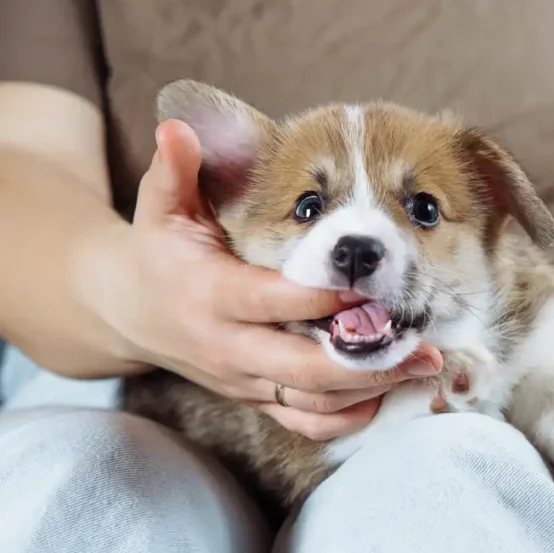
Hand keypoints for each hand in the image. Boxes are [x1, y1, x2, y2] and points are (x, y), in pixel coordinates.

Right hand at [83, 119, 442, 438]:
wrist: (128, 314)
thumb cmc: (158, 253)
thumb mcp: (159, 207)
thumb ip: (175, 170)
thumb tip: (180, 127)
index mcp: (212, 295)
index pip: (274, 302)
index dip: (323, 298)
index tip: (371, 285)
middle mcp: (229, 347)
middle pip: (303, 368)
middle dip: (367, 362)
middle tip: (424, 348)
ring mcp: (244, 380)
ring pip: (311, 401)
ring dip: (369, 390)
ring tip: (421, 368)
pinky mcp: (254, 398)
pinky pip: (303, 422)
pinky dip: (345, 418)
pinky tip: (383, 397)